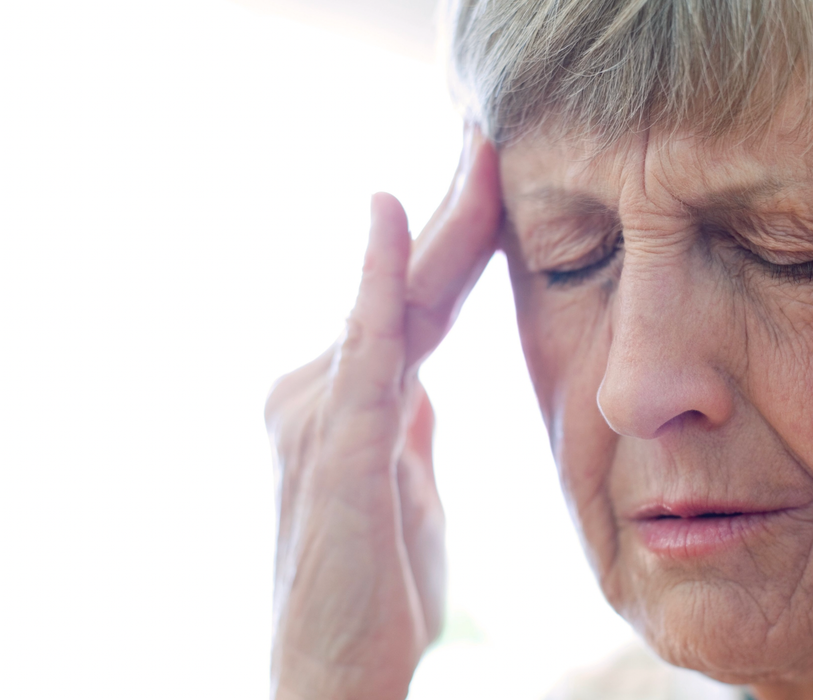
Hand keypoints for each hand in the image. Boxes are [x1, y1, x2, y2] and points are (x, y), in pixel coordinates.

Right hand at [264, 129, 500, 699]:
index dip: (452, 248)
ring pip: (393, 303)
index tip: (492, 191)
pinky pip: (366, 346)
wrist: (335, 676)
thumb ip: (408, 431)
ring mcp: (320, 413)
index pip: (415, 308)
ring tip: (481, 157)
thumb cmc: (373, 593)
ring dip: (439, 228)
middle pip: (404, 290)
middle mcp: (323, 392)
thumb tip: (421, 385)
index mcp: (357, 406)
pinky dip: (380, 278)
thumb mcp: (407, 494)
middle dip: (452, 217)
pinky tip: (394, 216)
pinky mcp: (334, 444)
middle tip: (491, 144)